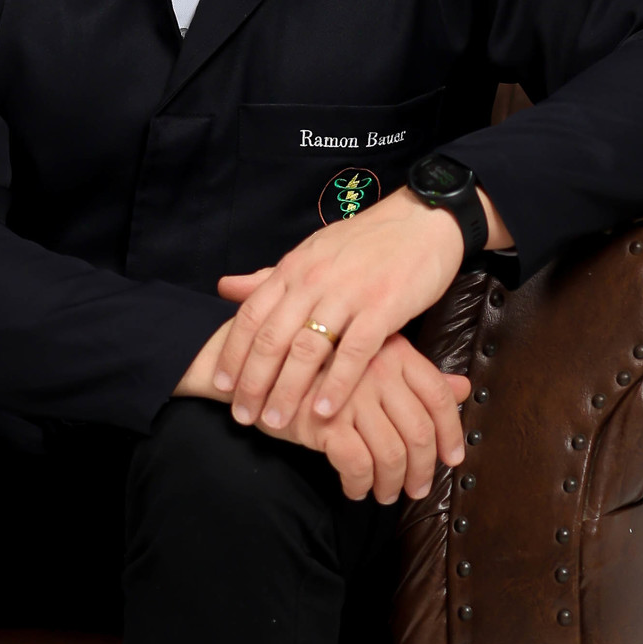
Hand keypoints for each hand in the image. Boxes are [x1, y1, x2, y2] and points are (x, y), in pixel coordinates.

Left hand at [212, 184, 505, 430]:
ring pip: (307, 349)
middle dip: (253, 381)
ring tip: (276, 422)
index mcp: (294, 268)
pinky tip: (324, 411)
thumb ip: (269, 277)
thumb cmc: (365, 242)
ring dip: (287, 390)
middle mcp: (313, 281)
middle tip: (242, 414)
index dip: (233, 352)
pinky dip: (335, 385)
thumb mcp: (311, 253)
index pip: (252, 314)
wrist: (421, 221)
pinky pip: (353, 352)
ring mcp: (348, 294)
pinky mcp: (383, 307)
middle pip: (273, 338)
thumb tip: (224, 288)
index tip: (220, 385)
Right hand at [250, 332, 470, 501]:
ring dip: (392, 484)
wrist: (257, 361)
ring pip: (392, 454)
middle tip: (417, 489)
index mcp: (395, 351)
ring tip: (385, 494)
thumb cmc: (320, 363)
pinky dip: (359, 485)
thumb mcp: (374, 358)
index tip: (452, 459)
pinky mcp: (322, 421)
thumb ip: (419, 374)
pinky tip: (353, 489)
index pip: (439, 395)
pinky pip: (357, 465)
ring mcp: (350, 395)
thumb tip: (463, 387)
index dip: (452, 432)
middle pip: (420, 432)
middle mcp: (377, 370)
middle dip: (423, 470)